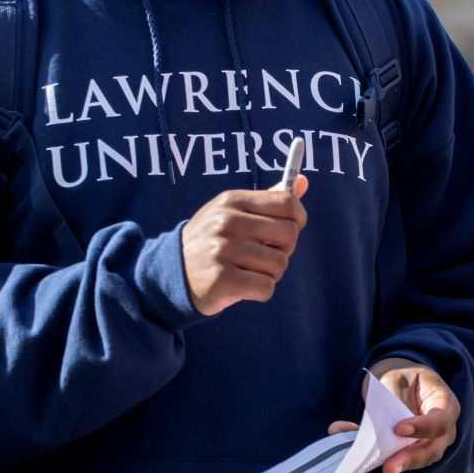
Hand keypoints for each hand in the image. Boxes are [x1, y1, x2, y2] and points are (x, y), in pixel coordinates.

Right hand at [180, 177, 308, 315]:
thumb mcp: (233, 213)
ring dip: (271, 273)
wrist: (170, 274)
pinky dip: (261, 291)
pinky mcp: (222, 279)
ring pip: (280, 264)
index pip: (287, 203)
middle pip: (289, 234)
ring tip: (249, 270)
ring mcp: (222, 250)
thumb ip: (268, 200)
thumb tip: (303, 181)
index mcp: (232, 201)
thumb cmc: (213, 242)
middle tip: (264, 254)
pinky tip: (244, 285)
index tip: (286, 230)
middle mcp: (226, 222)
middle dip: (284, 249)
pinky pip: (266, 287)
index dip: (297, 219)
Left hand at [328, 359, 459, 472]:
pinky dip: (376, 457)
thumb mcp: (396, 377)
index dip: (423, 428)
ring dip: (394, 464)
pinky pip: (397, 458)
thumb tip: (386, 430)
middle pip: (432, 449)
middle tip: (388, 469)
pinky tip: (350, 444)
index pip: (441, 420)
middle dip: (409, 459)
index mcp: (445, 402)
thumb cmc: (401, 374)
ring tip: (374, 467)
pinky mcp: (409, 452)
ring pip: (417, 460)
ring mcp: (428, 442)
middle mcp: (442, 427)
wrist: (398, 380)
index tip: (399, 429)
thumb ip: (394, 401)